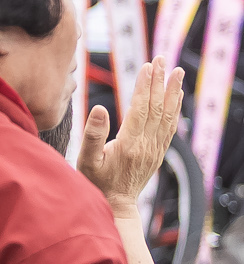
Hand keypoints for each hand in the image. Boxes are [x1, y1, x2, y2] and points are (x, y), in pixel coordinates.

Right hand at [79, 58, 184, 216]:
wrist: (116, 205)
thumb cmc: (95, 181)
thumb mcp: (86, 159)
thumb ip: (93, 134)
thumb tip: (100, 108)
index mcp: (129, 144)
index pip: (141, 108)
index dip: (144, 86)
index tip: (147, 66)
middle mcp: (147, 145)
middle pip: (157, 107)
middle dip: (160, 81)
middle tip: (161, 59)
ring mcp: (155, 149)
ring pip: (168, 115)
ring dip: (173, 92)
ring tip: (177, 72)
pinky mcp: (158, 152)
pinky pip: (171, 127)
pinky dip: (176, 109)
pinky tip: (177, 96)